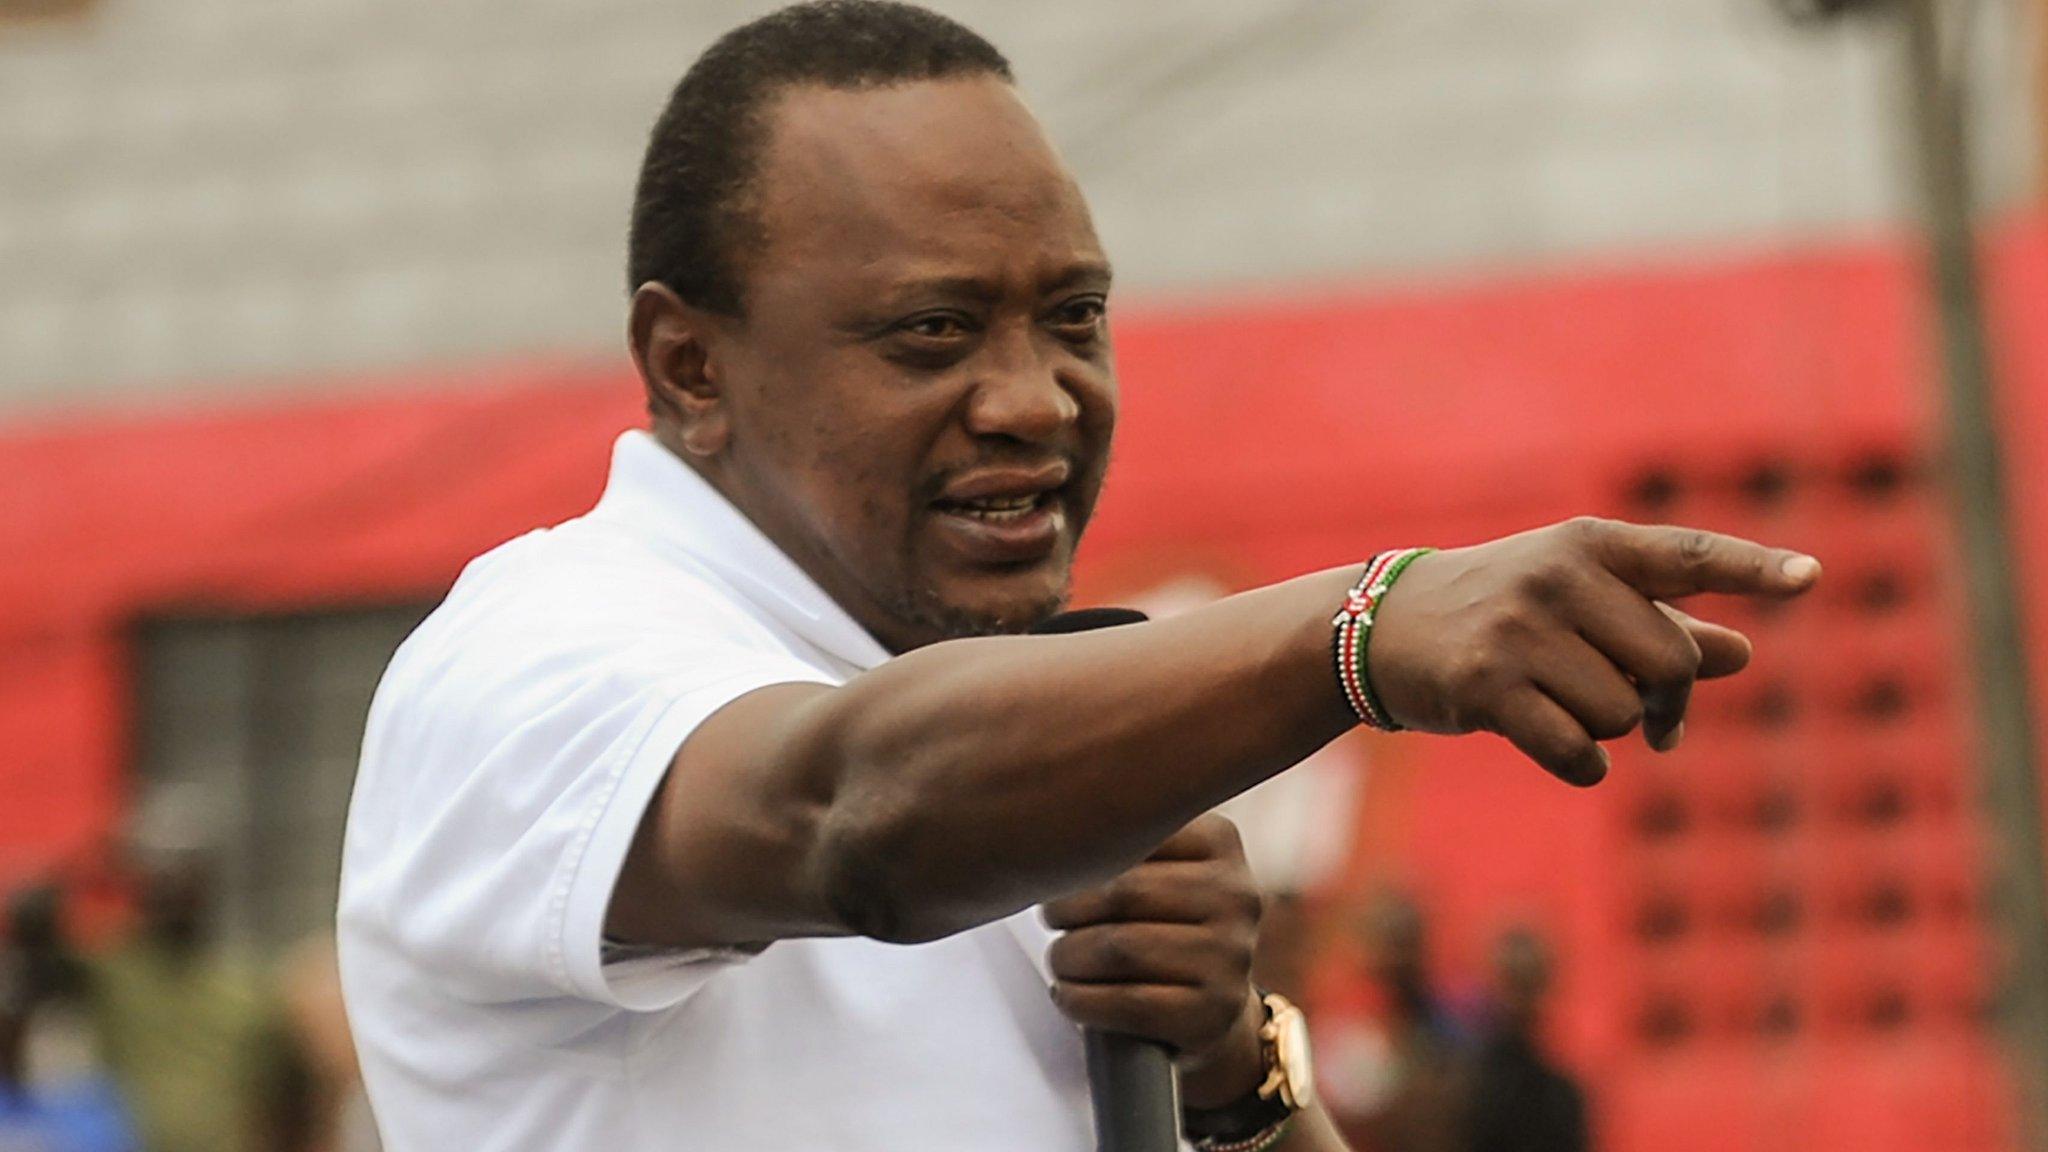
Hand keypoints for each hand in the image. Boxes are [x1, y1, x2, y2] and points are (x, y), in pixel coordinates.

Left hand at [1043, 815, 1268, 1108]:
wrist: (1203, 1007)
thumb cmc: (1156, 923)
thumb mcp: (1153, 867)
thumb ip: (1116, 836)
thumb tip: (1047, 828)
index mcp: (1221, 841)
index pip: (1135, 832)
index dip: (1080, 856)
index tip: (1060, 871)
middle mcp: (1238, 895)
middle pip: (1125, 892)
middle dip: (1068, 908)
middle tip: (1051, 918)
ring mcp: (1232, 956)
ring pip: (1122, 948)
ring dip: (1069, 957)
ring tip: (1059, 959)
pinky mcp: (1215, 1012)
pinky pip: (1129, 1002)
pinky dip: (1081, 999)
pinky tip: (1066, 994)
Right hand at [1368, 517, 1820, 784]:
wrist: (1381, 628)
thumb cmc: (1500, 612)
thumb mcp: (1578, 603)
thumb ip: (1661, 624)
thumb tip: (1744, 654)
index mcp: (1590, 545)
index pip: (1687, 556)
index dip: (1753, 570)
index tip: (1814, 579)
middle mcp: (1557, 578)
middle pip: (1669, 663)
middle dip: (1667, 702)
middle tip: (1652, 718)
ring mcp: (1519, 631)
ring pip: (1623, 714)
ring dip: (1612, 732)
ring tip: (1566, 709)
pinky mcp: (1486, 687)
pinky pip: (1579, 751)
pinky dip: (1584, 766)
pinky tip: (1560, 750)